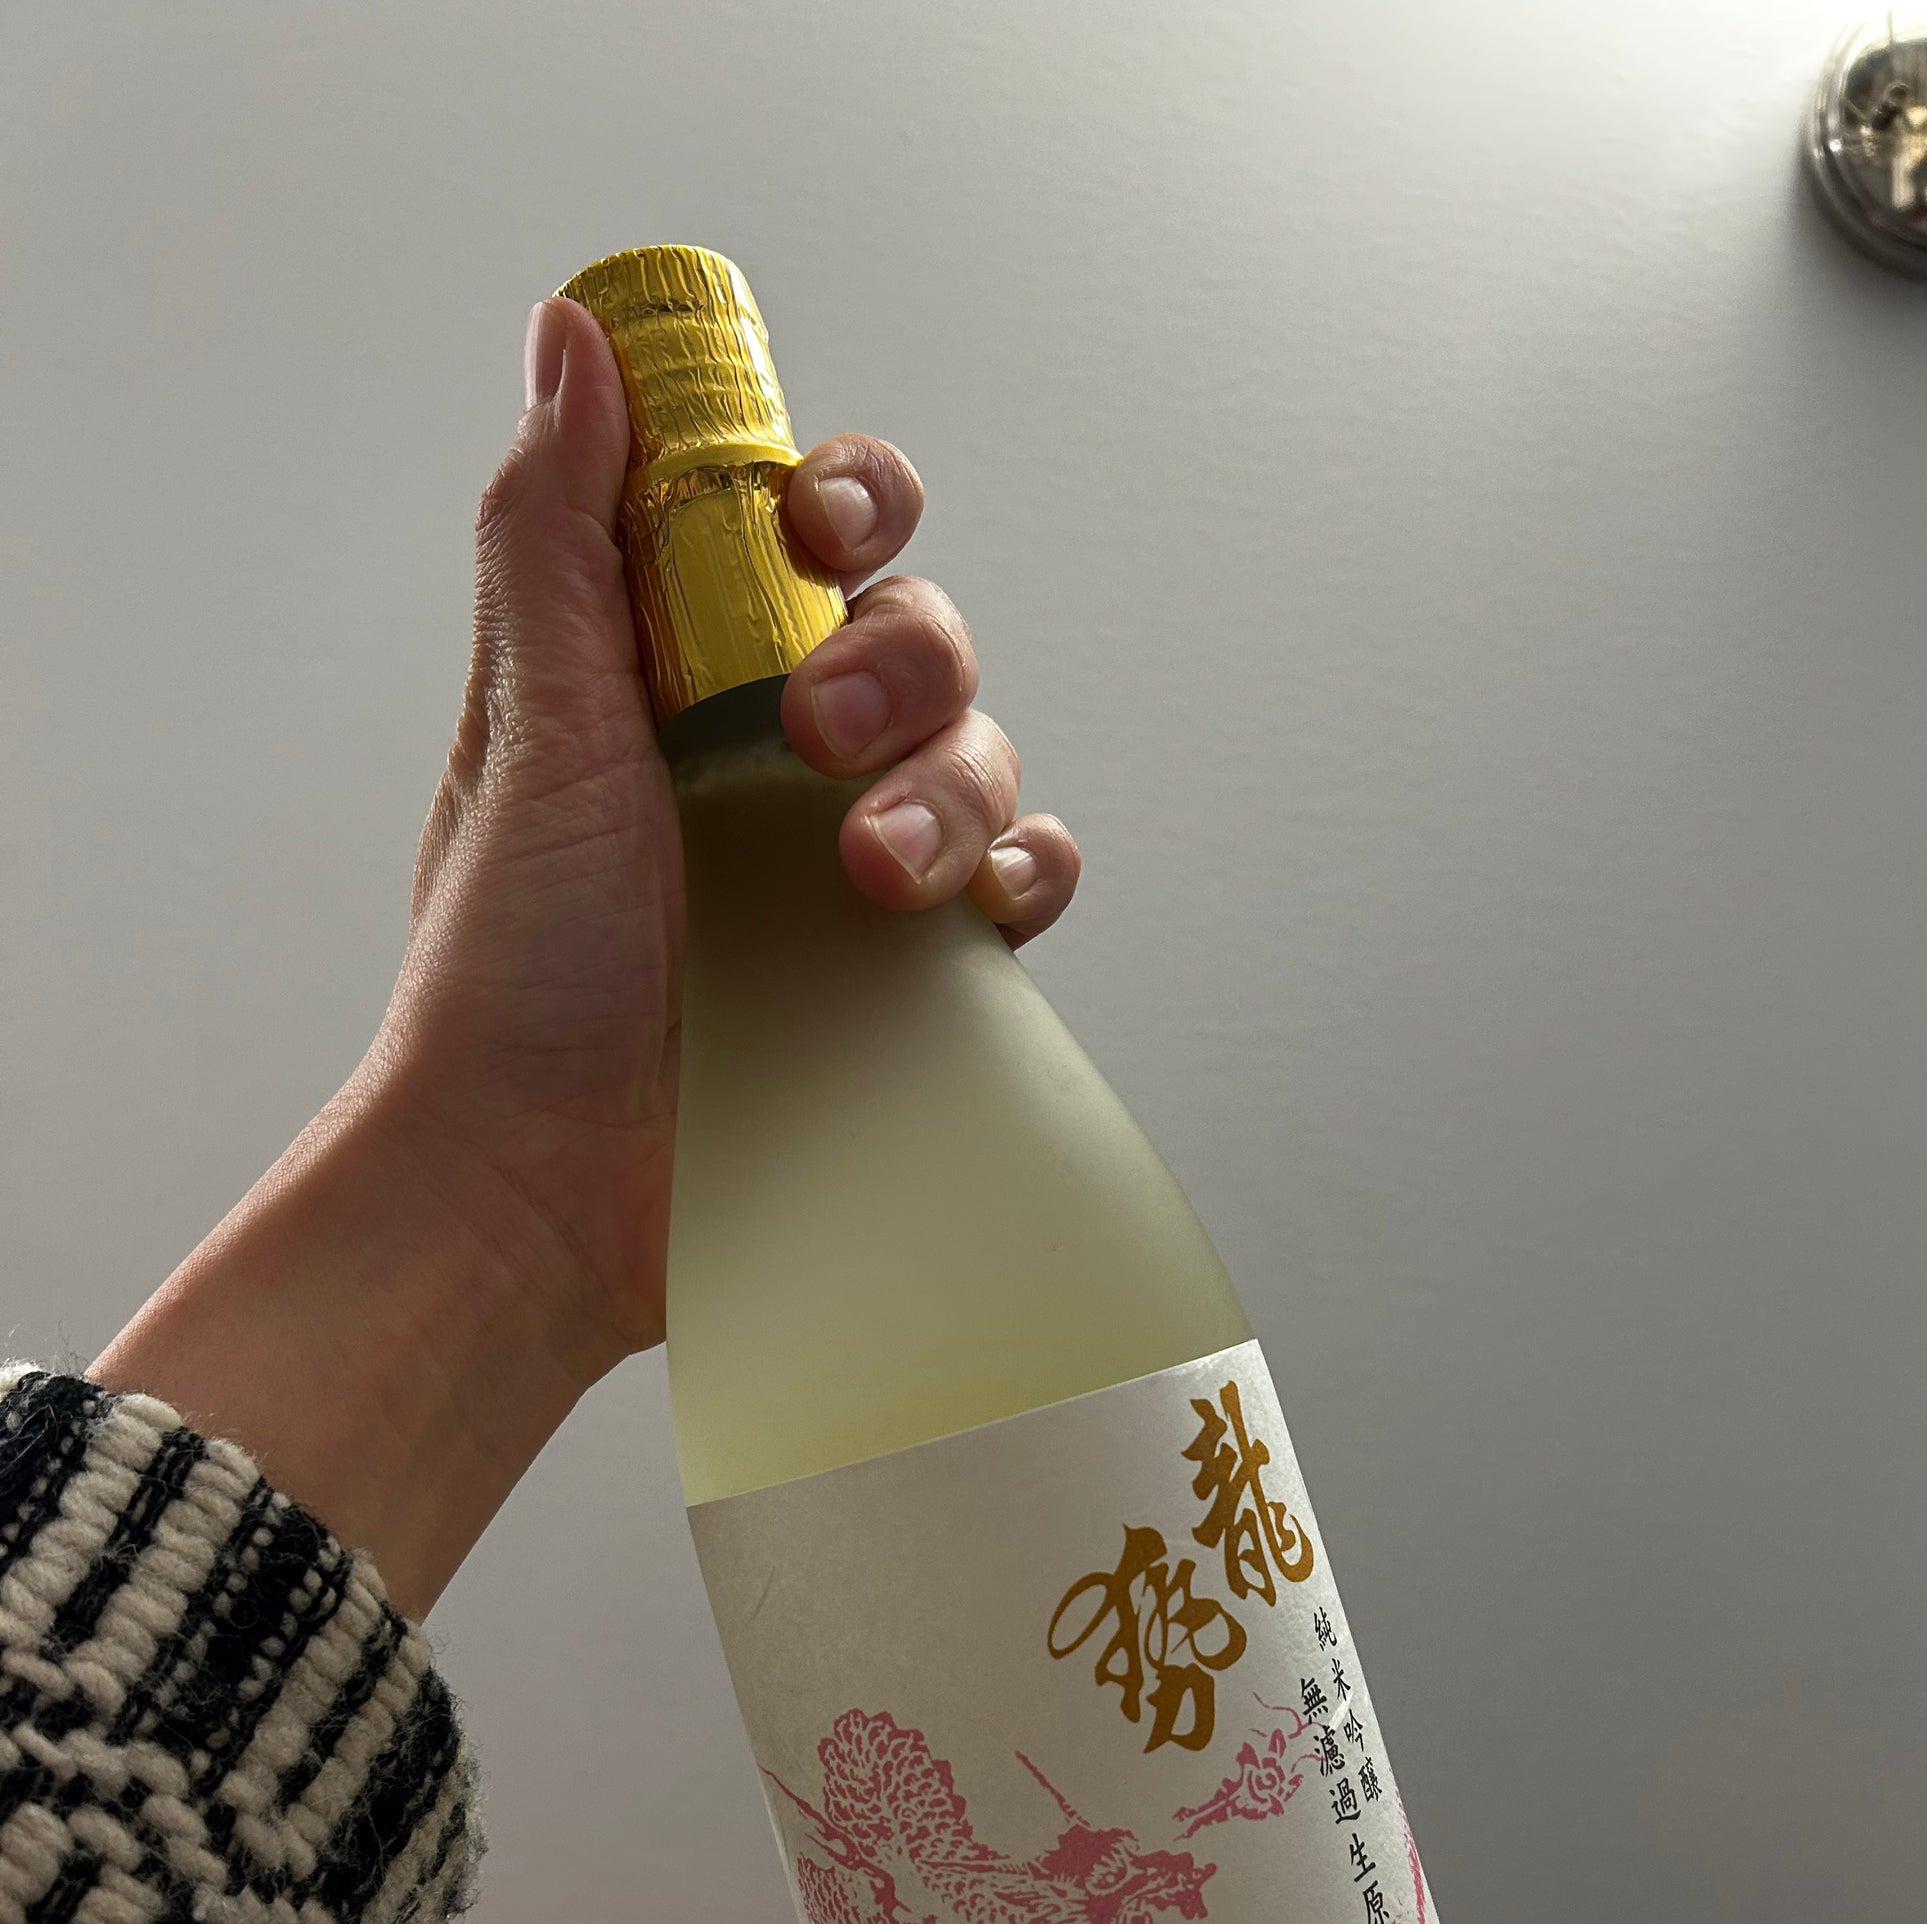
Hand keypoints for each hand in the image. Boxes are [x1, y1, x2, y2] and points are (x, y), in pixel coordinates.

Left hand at [365, 293, 1081, 1375]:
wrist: (539, 1185)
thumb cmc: (507, 973)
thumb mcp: (528, 730)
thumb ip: (558, 535)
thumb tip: (572, 341)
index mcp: (677, 677)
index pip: (797, 532)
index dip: (839, 500)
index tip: (815, 527)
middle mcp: (772, 758)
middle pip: (917, 632)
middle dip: (899, 659)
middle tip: (821, 726)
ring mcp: (846, 868)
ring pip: (982, 751)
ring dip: (952, 784)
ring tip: (868, 869)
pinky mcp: (905, 976)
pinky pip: (1021, 884)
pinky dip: (1024, 875)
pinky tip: (973, 911)